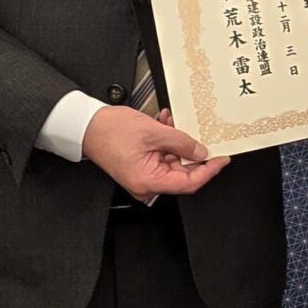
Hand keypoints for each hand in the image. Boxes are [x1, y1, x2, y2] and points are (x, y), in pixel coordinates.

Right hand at [83, 105, 226, 197]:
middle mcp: (146, 184)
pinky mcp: (140, 166)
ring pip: (173, 162)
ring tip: (177, 123)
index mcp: (149, 181)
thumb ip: (181, 142)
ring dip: (179, 143)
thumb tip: (200, 151)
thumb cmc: (109, 131)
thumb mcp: (153, 132)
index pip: (189, 182)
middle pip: (182, 173)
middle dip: (193, 152)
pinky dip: (167, 142)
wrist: (86, 126)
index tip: (221, 159)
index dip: (209, 170)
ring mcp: (143, 176)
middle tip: (205, 136)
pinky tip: (167, 125)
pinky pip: (161, 157)